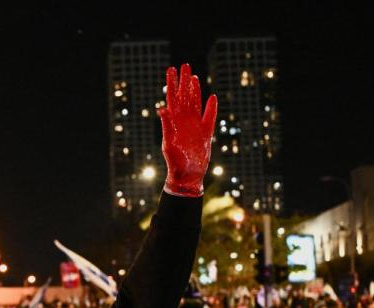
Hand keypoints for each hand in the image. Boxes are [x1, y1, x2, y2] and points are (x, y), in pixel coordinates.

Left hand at [158, 63, 217, 196]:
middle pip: (184, 96)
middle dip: (184, 81)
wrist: (188, 175)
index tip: (171, 70)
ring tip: (193, 77)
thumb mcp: (168, 142)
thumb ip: (167, 125)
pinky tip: (212, 97)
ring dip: (195, 90)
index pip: (172, 97)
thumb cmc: (175, 161)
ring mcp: (195, 125)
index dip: (171, 83)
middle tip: (184, 65)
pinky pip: (209, 116)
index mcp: (173, 121)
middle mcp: (183, 121)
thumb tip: (161, 109)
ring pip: (195, 103)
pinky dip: (211, 107)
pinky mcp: (205, 132)